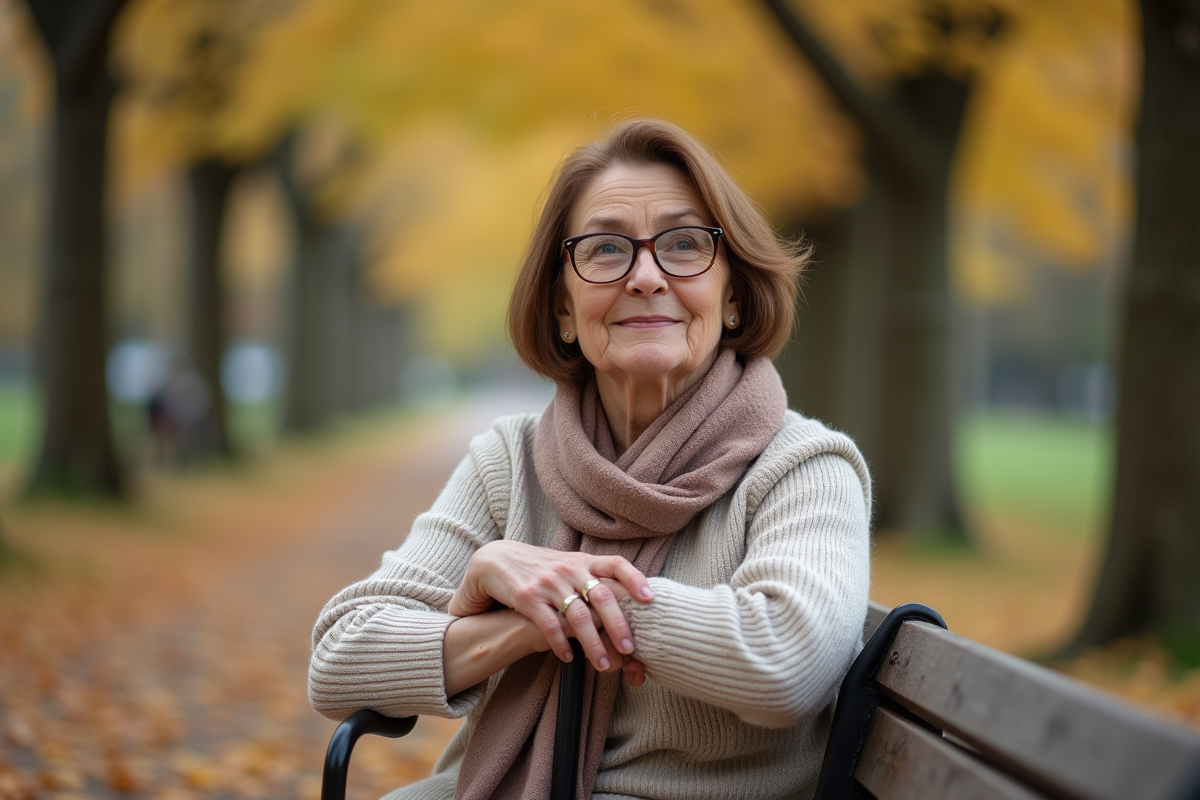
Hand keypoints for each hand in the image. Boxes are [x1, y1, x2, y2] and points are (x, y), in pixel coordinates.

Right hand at [448, 540, 652, 671]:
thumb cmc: (540, 568)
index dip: (635, 579)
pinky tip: (569, 658)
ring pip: (578, 616)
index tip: (650, 599)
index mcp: (583, 560)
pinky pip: (549, 624)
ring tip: (603, 665)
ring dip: (593, 643)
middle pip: (602, 596)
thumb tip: (628, 596)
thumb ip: (592, 576)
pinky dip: (561, 643)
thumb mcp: (568, 564)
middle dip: (618, 624)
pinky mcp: (528, 598)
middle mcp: (569, 569)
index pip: (616, 564)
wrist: (496, 560)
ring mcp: (549, 583)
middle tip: (629, 648)